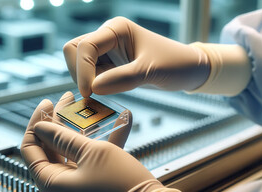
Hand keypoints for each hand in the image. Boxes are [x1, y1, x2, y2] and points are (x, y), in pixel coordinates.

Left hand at [21, 92, 164, 191]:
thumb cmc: (120, 184)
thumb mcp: (91, 153)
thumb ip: (63, 137)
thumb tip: (41, 127)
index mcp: (50, 183)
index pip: (31, 148)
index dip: (37, 123)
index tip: (48, 102)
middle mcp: (59, 187)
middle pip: (51, 147)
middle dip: (62, 120)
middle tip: (69, 99)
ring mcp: (76, 187)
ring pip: (72, 151)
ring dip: (84, 128)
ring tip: (91, 106)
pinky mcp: (93, 185)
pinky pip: (90, 160)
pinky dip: (102, 142)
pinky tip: (122, 120)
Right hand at [63, 16, 210, 96]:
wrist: (188, 71)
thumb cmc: (175, 64)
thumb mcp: (150, 71)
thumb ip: (122, 79)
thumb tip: (92, 88)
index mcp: (116, 29)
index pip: (86, 46)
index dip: (82, 69)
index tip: (89, 93)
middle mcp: (107, 37)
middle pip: (73, 50)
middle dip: (79, 72)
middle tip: (93, 92)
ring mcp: (106, 51)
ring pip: (78, 64)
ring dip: (85, 80)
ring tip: (106, 92)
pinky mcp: (108, 65)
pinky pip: (89, 75)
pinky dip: (92, 86)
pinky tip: (108, 93)